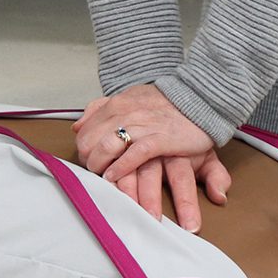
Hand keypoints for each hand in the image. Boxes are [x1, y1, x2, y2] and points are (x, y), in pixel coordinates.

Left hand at [74, 85, 229, 230]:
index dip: (83, 150)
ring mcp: (143, 125)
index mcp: (116, 104)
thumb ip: (101, 110)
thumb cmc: (165, 102)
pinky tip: (115, 178)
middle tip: (94, 176)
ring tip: (103, 180)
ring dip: (101, 167)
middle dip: (89, 162)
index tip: (89, 162)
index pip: (85, 131)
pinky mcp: (161, 138)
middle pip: (92, 141)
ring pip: (108, 146)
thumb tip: (77, 126)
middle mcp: (125, 113)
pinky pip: (134, 154)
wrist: (200, 96)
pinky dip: (120, 167)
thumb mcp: (129, 98)